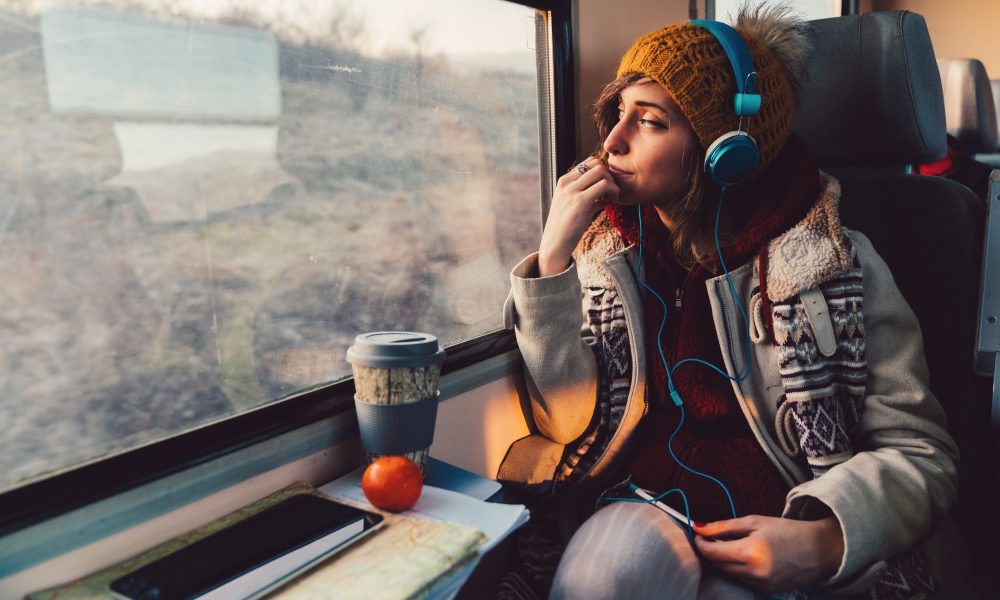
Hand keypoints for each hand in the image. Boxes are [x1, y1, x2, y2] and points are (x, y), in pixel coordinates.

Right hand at [538, 157, 617, 275]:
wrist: (555, 244)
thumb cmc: (565, 228)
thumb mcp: (572, 206)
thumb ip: (586, 196)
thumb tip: (605, 193)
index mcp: (563, 182)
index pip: (588, 162)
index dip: (602, 172)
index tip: (605, 187)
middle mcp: (567, 183)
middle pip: (596, 164)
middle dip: (609, 175)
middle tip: (611, 192)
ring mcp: (573, 191)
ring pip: (601, 172)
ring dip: (612, 183)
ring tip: (612, 198)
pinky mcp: (581, 202)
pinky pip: (604, 186)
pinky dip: (613, 193)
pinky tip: (610, 203)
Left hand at [693, 515, 843, 593]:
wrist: (818, 550)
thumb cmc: (786, 531)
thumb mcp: (754, 521)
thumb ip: (724, 526)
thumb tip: (697, 526)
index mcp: (752, 552)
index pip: (713, 553)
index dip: (701, 543)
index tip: (697, 534)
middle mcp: (755, 573)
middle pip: (718, 565)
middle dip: (709, 552)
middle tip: (709, 539)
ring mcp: (761, 585)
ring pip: (728, 574)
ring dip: (722, 561)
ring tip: (727, 546)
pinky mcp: (766, 591)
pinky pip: (742, 581)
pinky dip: (736, 569)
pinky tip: (743, 558)